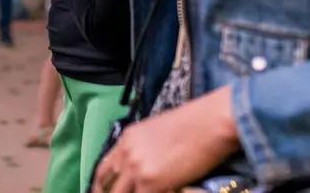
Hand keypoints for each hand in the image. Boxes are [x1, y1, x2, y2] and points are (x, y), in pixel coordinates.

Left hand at [92, 87, 238, 192]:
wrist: (208, 123)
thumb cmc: (192, 124)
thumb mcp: (156, 132)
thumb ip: (143, 149)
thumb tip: (146, 166)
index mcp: (126, 139)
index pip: (104, 167)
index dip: (101, 184)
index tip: (102, 192)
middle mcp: (126, 153)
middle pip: (105, 184)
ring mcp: (136, 169)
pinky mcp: (151, 183)